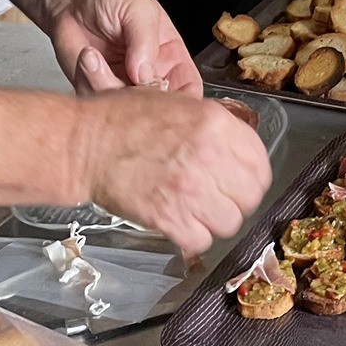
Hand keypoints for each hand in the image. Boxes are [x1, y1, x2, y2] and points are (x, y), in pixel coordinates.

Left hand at [49, 0, 202, 95]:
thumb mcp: (138, 8)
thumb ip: (145, 41)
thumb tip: (145, 74)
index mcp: (170, 55)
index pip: (188, 89)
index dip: (184, 102)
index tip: (169, 99)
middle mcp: (147, 74)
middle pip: (157, 107)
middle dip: (140, 97)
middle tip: (126, 77)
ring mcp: (120, 84)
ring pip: (124, 109)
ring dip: (107, 86)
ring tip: (95, 56)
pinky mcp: (94, 88)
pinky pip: (96, 100)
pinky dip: (89, 81)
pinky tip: (87, 58)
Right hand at [78, 89, 270, 253]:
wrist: (85, 143)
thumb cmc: (124, 119)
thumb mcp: (180, 104)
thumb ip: (215, 126)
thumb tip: (238, 150)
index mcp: (215, 123)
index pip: (260, 164)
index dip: (252, 177)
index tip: (242, 181)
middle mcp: (209, 156)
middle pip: (250, 197)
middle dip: (237, 201)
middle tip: (220, 198)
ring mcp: (190, 189)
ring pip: (230, 223)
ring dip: (216, 222)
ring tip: (198, 212)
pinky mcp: (168, 217)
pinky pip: (200, 241)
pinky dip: (192, 238)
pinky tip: (180, 224)